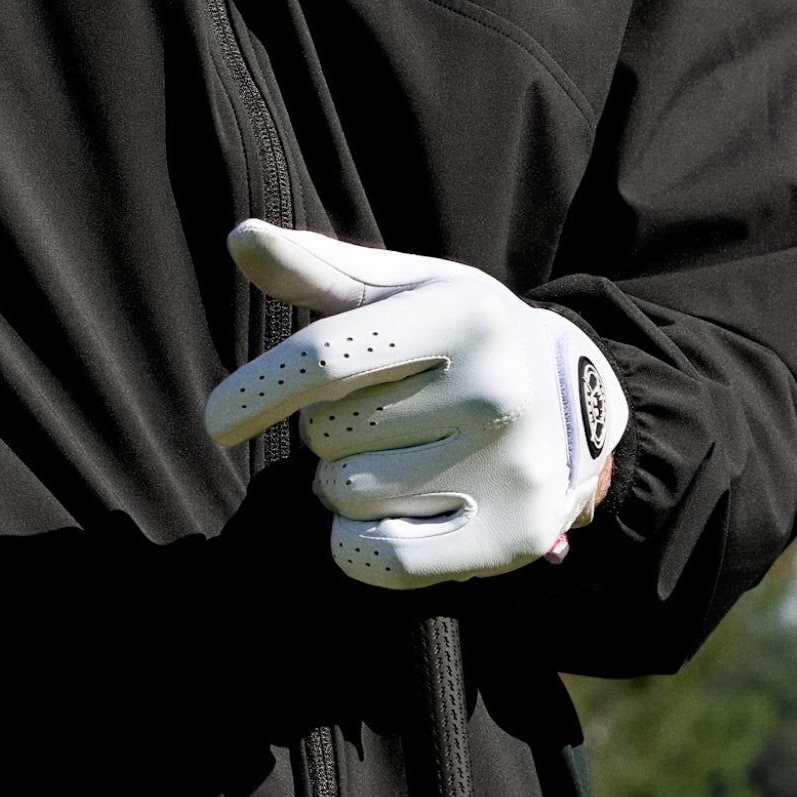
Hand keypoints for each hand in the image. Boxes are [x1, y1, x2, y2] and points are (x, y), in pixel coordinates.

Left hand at [201, 223, 627, 589]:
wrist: (577, 400)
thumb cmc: (460, 338)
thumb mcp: (403, 288)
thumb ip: (317, 267)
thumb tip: (240, 238)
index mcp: (463, 315)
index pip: (325, 358)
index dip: (259, 390)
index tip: (218, 420)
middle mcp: (495, 390)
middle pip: (329, 434)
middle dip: (331, 428)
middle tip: (384, 414)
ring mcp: (509, 468)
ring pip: (345, 496)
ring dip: (344, 484)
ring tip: (400, 455)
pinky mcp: (512, 538)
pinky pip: (377, 558)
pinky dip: (356, 542)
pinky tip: (389, 511)